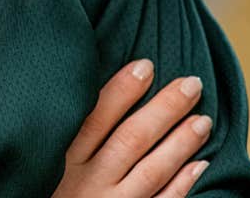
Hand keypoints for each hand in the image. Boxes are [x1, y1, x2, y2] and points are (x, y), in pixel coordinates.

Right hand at [51, 59, 212, 196]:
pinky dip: (182, 184)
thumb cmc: (49, 193)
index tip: (146, 66)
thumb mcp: (46, 164)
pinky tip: (201, 164)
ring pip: (151, 171)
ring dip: (181, 143)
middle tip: (192, 84)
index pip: (95, 118)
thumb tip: (94, 92)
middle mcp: (88, 183)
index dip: (122, 90)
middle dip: (164, 109)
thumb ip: (70, 136)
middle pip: (131, 139)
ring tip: (204, 120)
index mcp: (64, 161)